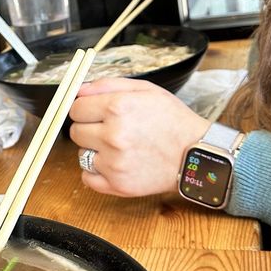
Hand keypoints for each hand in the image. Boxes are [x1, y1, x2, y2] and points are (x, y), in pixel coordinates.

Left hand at [69, 77, 208, 197]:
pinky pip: (87, 177)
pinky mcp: (117, 185)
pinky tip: (114, 164)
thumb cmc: (172, 120)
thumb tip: (79, 90)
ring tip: (118, 148)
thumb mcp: (146, 90)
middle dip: (89, 129)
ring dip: (94, 151)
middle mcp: (113, 135)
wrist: (195, 154)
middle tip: (110, 130)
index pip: (76, 108)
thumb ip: (108, 85)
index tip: (95, 113)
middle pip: (75, 132)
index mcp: (118, 108)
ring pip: (81, 154)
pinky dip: (96, 172)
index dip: (85, 109)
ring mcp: (114, 163)